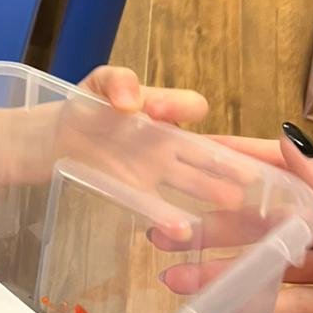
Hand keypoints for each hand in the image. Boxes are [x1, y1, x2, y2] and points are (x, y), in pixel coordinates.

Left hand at [45, 66, 249, 230]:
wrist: (60, 136)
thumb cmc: (89, 105)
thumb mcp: (98, 84)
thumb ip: (116, 81)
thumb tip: (130, 100)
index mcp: (164, 110)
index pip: (189, 106)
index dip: (182, 107)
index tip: (160, 112)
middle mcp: (168, 141)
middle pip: (204, 151)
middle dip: (227, 163)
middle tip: (252, 175)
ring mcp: (156, 169)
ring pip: (191, 180)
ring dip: (211, 190)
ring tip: (232, 201)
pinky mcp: (137, 192)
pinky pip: (158, 205)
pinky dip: (169, 219)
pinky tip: (181, 230)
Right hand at [167, 127, 312, 312]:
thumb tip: (288, 137)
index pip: (285, 167)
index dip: (237, 159)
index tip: (189, 154)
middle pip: (270, 218)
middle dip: (217, 221)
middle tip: (166, 227)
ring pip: (274, 264)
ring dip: (227, 269)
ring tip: (177, 275)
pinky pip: (298, 305)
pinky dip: (261, 306)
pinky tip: (225, 308)